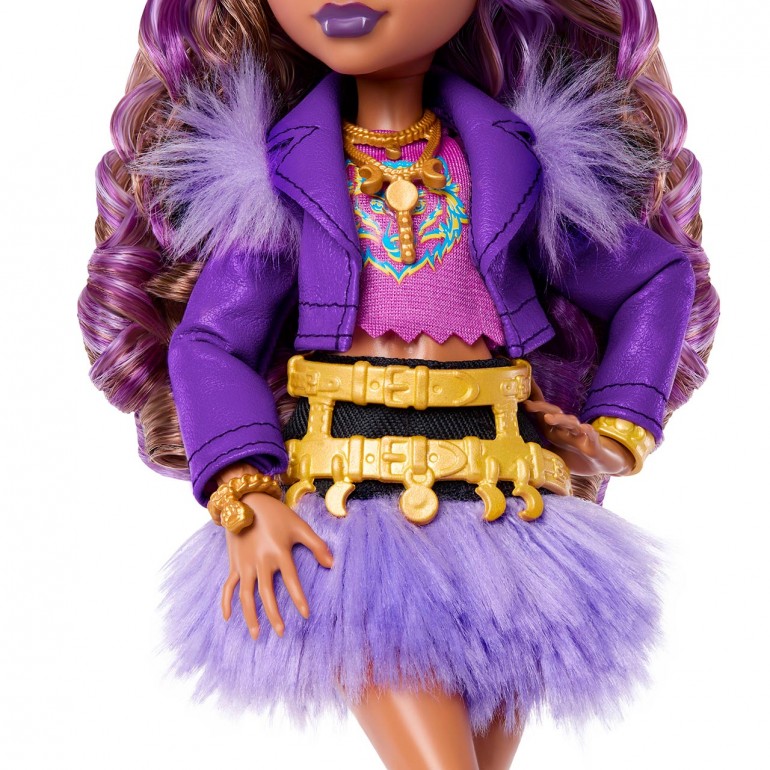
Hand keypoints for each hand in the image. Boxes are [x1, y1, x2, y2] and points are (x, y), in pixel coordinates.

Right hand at [215, 465, 333, 639]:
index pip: (291, 580)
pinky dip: (226, 602)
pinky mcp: (234, 564)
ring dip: (250, 616)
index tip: (305, 615)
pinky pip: (228, 587)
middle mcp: (260, 561)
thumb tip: (332, 564)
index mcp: (279, 552)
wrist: (245, 500)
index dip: (298, 598)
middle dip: (274, 615)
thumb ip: (316, 545)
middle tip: (282, 633)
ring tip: (256, 634)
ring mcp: (244, 564)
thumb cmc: (276, 515)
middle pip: (266, 594)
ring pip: (246, 596)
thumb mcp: (299, 526)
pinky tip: (227, 618)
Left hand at [523, 380, 634, 475]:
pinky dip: (587, 431)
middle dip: (541, 407)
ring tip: (548, 418)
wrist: (598, 463)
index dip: (532, 401)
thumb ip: (536, 449)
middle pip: (554, 413)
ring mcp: (579, 433)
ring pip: (570, 422)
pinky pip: (590, 435)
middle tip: (528, 405)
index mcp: (554, 429)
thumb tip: (514, 452)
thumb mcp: (550, 451)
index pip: (543, 411)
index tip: (520, 392)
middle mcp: (565, 428)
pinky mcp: (593, 443)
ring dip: (559, 418)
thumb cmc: (572, 454)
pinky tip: (584, 429)